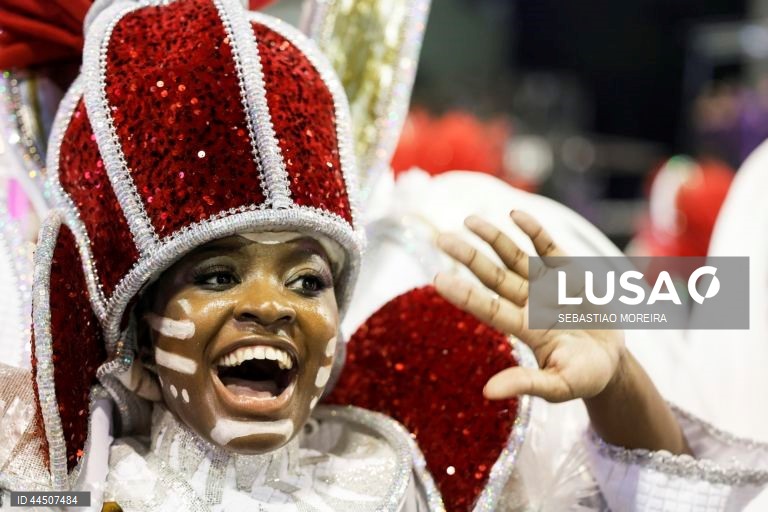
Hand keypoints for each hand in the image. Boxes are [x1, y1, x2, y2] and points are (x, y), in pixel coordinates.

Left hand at [434, 210, 625, 402]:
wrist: (613, 362)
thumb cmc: (584, 378)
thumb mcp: (559, 386)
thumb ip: (526, 383)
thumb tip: (486, 393)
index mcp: (524, 329)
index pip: (488, 308)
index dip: (464, 294)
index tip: (437, 279)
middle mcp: (528, 303)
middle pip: (493, 277)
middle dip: (469, 257)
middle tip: (441, 239)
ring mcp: (546, 286)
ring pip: (514, 257)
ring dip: (493, 238)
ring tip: (469, 220)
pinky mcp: (569, 272)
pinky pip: (547, 247)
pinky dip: (533, 231)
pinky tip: (515, 214)